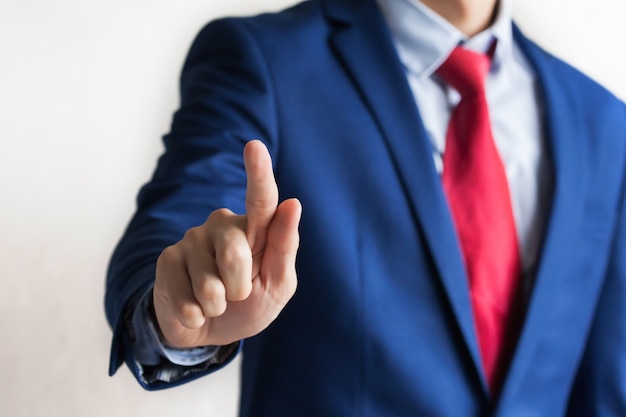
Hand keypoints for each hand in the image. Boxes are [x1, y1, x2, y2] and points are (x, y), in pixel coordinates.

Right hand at [153, 140, 301, 347]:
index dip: (258, 173)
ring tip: (215, 301)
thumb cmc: (249, 303)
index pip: (261, 200)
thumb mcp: (277, 285)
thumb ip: (284, 249)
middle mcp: (223, 224)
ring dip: (216, 305)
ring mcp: (192, 238)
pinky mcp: (168, 258)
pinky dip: (195, 315)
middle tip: (237, 295)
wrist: (208, 330)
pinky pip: (186, 299)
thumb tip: (293, 203)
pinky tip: (194, 308)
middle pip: (234, 254)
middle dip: (239, 288)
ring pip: (209, 284)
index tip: (255, 147)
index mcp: (256, 228)